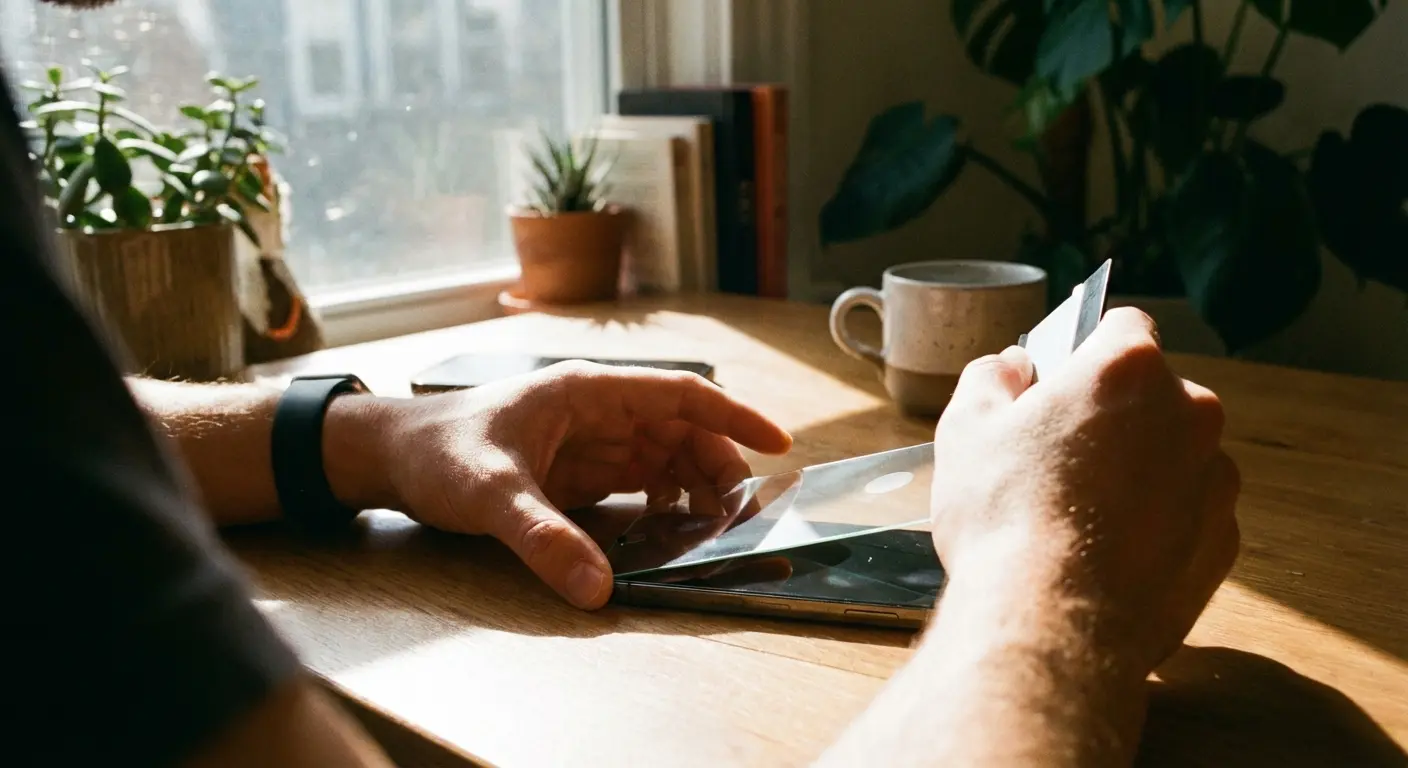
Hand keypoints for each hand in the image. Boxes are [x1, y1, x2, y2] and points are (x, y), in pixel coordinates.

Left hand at [352, 361, 791, 608]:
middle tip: (742, 517)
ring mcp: (591, 440)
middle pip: (683, 431)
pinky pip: (639, 484)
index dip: (733, 416)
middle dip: (719, 468)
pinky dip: (663, 506)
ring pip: (666, 458)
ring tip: (716, 530)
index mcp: (586, 391)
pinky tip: (669, 534)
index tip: (778, 444)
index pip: (680, 394)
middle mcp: (598, 410)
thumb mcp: (488, 494)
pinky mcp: (579, 471)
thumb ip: (543, 539)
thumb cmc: (435, 452)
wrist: (389, 457)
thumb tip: (598, 589)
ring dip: (695, 489)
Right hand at [929, 308, 1239, 674]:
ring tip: (1077, 517)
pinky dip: (1154, 526)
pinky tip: (1103, 553)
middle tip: (1054, 459)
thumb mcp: (966, 427)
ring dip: (1136, 472)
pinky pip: (1185, 515)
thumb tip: (1014, 370)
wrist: (1053, 622)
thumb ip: (991, 377)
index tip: (1057, 382)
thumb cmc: (1007, 517)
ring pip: (1172, 457)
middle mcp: (1190, 413)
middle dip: (1110, 418)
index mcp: (1129, 368)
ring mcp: (1214, 480)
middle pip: (1150, 395)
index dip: (1083, 350)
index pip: (1121, 324)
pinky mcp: (1222, 541)